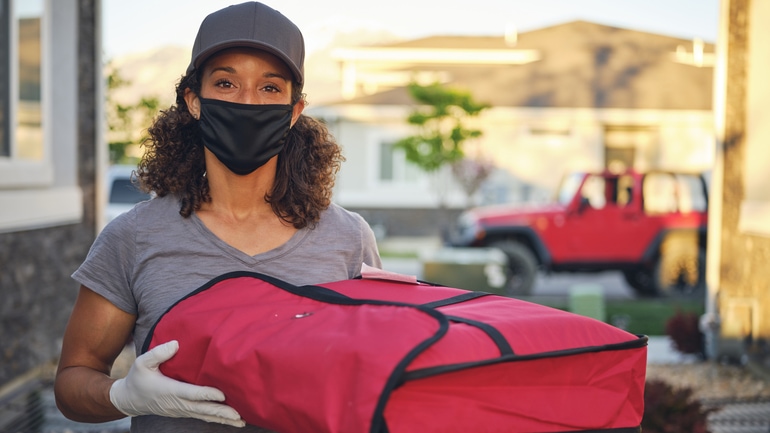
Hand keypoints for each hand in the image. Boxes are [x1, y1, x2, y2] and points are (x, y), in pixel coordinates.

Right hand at [109, 340, 244, 426]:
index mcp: (169, 390)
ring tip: (240, 422)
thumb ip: (158, 353)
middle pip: (202, 409)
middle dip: (221, 412)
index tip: (222, 395)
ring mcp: (181, 410)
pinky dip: (215, 419)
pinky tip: (229, 420)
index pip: (191, 394)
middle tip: (238, 415)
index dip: (207, 395)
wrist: (130, 399)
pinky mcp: (183, 412)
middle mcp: (177, 403)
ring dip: (222, 419)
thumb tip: (176, 344)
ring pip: (204, 415)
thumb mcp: (142, 362)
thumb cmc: (138, 378)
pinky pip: (201, 416)